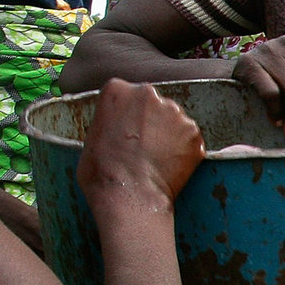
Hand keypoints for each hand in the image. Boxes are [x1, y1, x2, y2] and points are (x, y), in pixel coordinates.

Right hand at [78, 78, 203, 205]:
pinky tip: (170, 165)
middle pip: (152, 104)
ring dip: (169, 135)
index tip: (126, 129)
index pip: (125, 94)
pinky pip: (189, 139)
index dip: (127, 114)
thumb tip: (118, 127)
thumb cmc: (102, 172)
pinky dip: (184, 150)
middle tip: (143, 146)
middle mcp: (148, 94)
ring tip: (156, 159)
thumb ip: (110, 120)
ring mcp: (174, 112)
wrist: (129, 194)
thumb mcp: (92, 136)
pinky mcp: (193, 132)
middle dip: (151, 121)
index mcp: (117, 90)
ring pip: (173, 120)